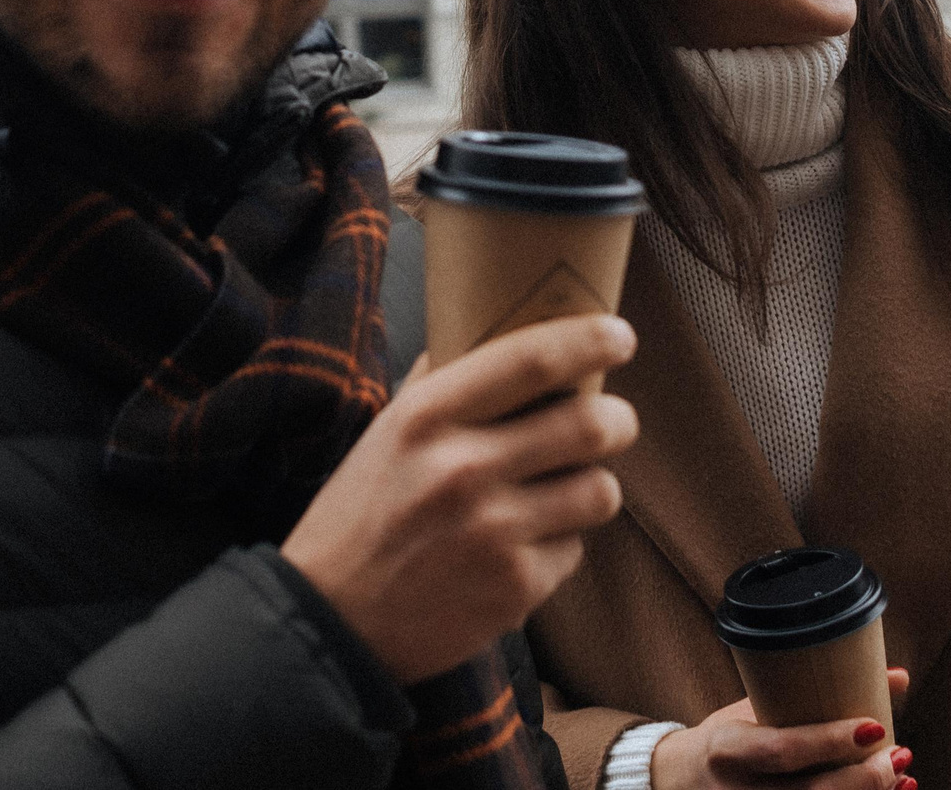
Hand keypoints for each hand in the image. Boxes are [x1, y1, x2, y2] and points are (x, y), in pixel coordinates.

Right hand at [281, 313, 639, 684]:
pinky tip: (520, 547)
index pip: (532, 359)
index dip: (590, 339)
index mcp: (427, 417)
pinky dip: (558, 544)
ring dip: (592, 485)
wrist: (332, 621)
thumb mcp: (387, 432)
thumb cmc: (360, 515)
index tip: (618, 334)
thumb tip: (499, 329)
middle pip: (591, 425)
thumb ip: (440, 382)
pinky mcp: (515, 589)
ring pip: (599, 490)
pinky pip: (574, 550)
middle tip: (614, 420)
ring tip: (565, 489)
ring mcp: (494, 533)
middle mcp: (464, 470)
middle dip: (617, 419)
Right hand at [651, 672, 915, 789]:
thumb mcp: (753, 711)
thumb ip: (814, 698)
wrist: (676, 784)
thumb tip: (896, 676)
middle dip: (863, 780)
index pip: (781, 750)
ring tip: (902, 779)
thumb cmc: (725, 743)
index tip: (875, 725)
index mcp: (727, 750)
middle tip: (899, 755)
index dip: (829, 742)